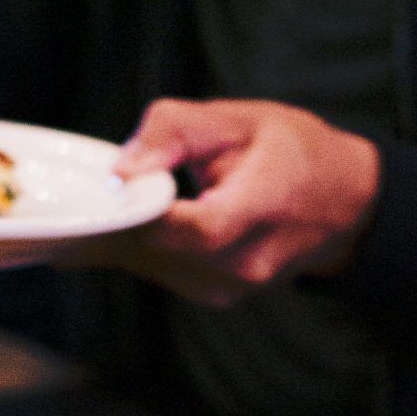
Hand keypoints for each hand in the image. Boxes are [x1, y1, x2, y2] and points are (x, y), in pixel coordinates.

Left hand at [109, 99, 381, 303]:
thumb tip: (121, 169)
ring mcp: (233, 287)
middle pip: (162, 251)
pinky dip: (141, 249)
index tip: (102, 194)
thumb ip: (176, 131)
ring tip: (96, 209)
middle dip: (116, 224)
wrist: (342, 201)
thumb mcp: (239, 119)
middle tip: (74, 203)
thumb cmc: (292, 151)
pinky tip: (128, 224)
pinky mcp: (219, 296)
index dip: (144, 213)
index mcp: (264, 206)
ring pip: (154, 266)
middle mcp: (247, 261)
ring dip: (122, 238)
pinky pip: (164, 273)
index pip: (196, 227)